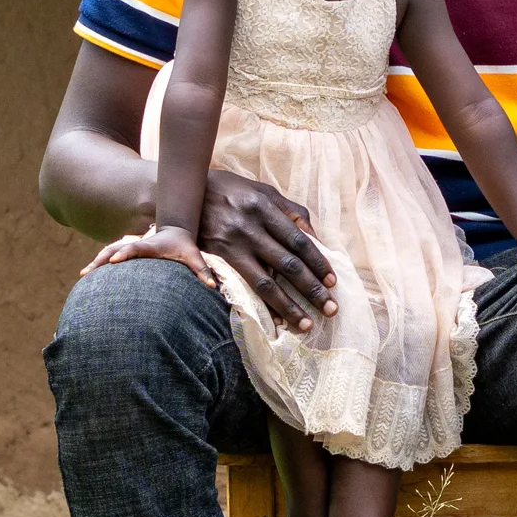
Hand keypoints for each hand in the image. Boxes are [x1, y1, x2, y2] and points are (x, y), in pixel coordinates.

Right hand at [82, 225, 217, 286]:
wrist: (175, 231)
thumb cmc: (184, 246)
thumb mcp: (194, 256)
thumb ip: (202, 270)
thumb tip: (212, 287)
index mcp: (150, 246)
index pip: (136, 248)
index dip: (126, 253)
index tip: (115, 261)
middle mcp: (136, 244)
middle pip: (116, 249)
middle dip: (102, 260)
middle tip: (88, 272)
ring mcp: (129, 246)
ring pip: (108, 251)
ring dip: (96, 262)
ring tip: (83, 275)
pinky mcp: (125, 250)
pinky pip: (108, 255)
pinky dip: (98, 263)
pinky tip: (87, 275)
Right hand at [196, 169, 336, 331]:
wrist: (183, 194)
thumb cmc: (231, 191)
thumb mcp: (263, 191)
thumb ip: (292, 212)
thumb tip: (317, 239)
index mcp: (265, 208)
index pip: (299, 241)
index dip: (318, 263)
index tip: (333, 282)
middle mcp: (249, 228)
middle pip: (288, 265)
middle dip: (312, 290)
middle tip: (331, 309)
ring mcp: (231, 246)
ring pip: (266, 283)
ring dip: (289, 307)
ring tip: (307, 325)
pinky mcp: (216, 259)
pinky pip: (244, 287)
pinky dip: (261, 307)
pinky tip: (276, 321)